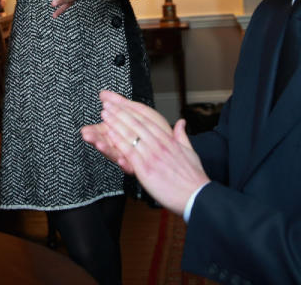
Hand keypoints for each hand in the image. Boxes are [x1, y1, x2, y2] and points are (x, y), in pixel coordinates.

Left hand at [82, 90, 209, 215]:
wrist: (196, 195)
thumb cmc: (194, 177)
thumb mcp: (190, 151)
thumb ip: (182, 135)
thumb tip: (181, 122)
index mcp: (169, 140)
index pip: (148, 121)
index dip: (133, 112)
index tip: (123, 105)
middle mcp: (159, 145)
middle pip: (137, 124)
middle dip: (121, 113)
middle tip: (108, 105)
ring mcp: (152, 155)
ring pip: (131, 135)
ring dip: (116, 124)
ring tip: (105, 115)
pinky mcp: (146, 169)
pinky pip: (129, 152)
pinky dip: (118, 141)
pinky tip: (110, 134)